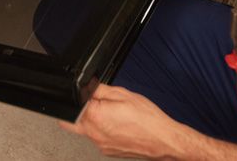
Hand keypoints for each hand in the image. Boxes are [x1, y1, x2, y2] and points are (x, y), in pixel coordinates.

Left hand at [59, 85, 188, 158]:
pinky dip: (102, 130)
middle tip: (97, 103)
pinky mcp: (106, 151)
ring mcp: (99, 145)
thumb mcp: (122, 94)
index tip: (90, 94)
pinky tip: (117, 125)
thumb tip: (86, 86)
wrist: (164, 141)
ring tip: (113, 115)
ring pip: (84, 129)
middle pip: (72, 118)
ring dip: (92, 120)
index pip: (74, 102)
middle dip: (80, 109)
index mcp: (95, 117)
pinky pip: (96, 137)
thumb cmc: (148, 120)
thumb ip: (99, 89)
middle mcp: (94, 134)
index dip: (82, 95)